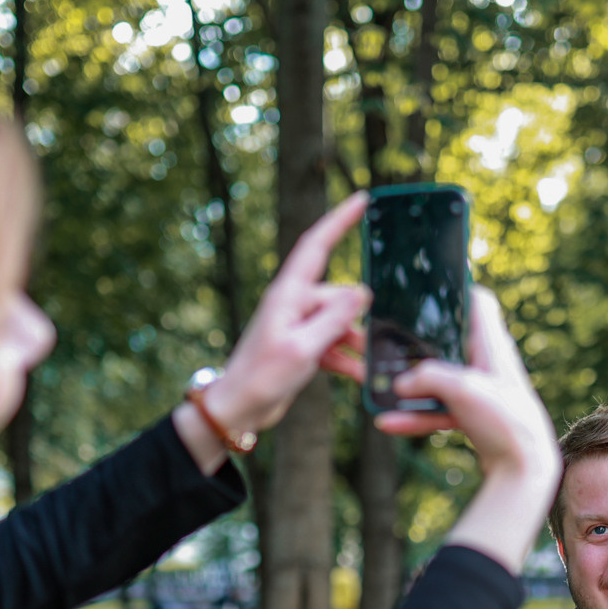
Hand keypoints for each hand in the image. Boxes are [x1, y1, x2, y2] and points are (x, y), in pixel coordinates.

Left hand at [198, 192, 371, 437]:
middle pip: (337, 295)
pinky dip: (345, 358)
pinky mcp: (301, 345)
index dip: (339, 220)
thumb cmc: (260, 377)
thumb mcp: (303, 348)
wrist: (238, 409)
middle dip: (356, 316)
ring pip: (339, 322)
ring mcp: (297, 325)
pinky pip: (332, 343)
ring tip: (366, 366)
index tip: (362, 199)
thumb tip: (360, 292)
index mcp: (288, 294)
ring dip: (354, 342)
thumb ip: (334, 319)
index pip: (316, 245)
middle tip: (370, 342)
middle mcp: (293, 304)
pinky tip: (358, 375)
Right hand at [381, 288, 560, 572]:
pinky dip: (416, 416)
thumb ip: (426, 378)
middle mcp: (488, 365)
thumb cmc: (505, 421)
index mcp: (492, 345)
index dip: (457, 290)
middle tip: (389, 336)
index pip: (480, 303)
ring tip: (381, 384)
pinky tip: (387, 423)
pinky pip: (439, 411)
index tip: (430, 287)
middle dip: (419, 341)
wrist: (525, 470)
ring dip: (411, 384)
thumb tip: (399, 385)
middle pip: (450, 341)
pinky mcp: (475, 418)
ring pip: (439, 379)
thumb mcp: (461, 389)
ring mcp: (481, 392)